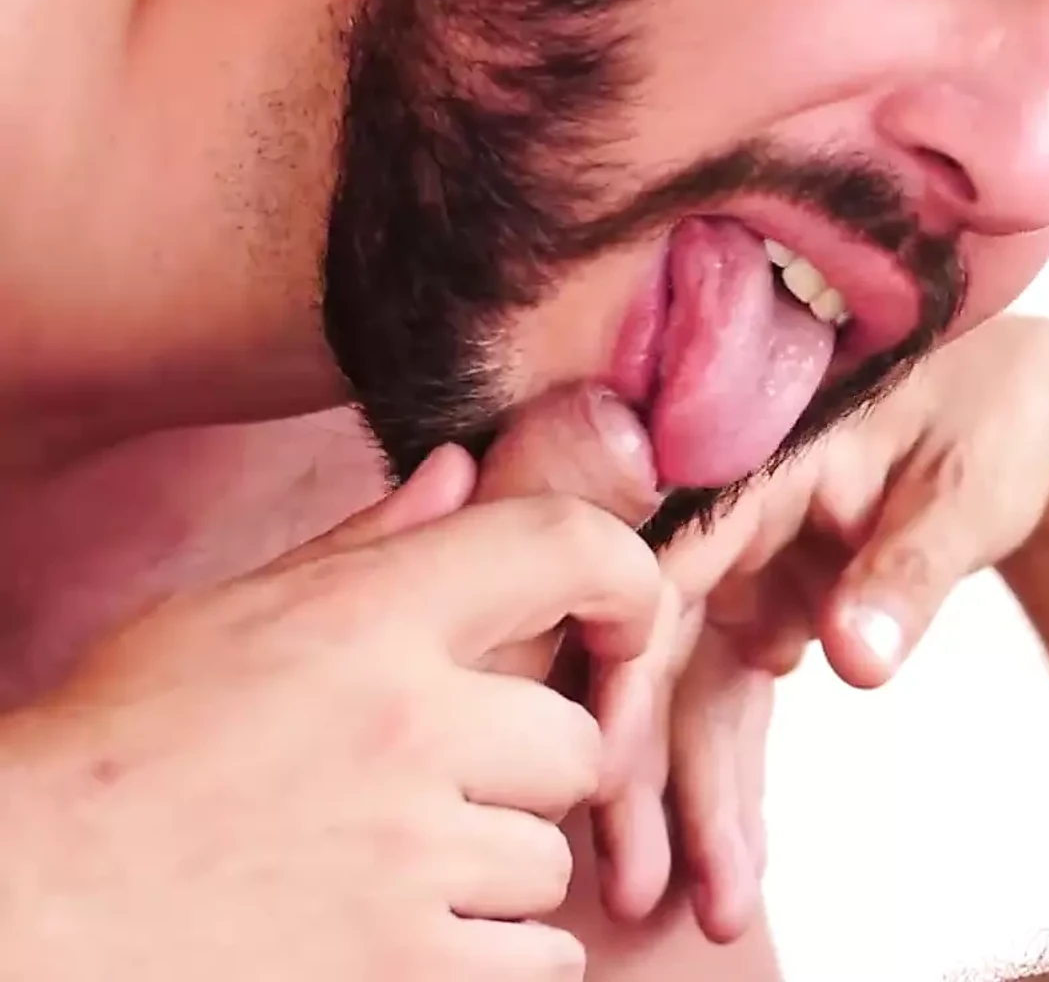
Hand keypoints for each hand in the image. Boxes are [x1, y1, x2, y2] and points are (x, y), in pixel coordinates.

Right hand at [0, 447, 664, 981]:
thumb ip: (363, 550)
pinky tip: (422, 938)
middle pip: (578, 740)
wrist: (23, 905)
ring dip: (500, 874)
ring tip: (403, 871)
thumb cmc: (111, 756)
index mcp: (364, 622)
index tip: (630, 626)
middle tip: (448, 792)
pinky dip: (498, 957)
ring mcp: (409, 859)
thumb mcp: (221, 621)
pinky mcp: (402, 969)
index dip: (629, 583)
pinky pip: (539, 958)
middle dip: (531, 773)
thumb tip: (465, 475)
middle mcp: (407, 730)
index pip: (563, 551)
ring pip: (552, 858)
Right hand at [581, 314, 1048, 937]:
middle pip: (657, 644)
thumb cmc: (997, 423)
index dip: (627, 664)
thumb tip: (855, 658)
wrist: (1029, 415)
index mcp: (757, 454)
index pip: (664, 560)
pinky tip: (730, 870)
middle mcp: (723, 508)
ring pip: (686, 694)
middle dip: (643, 771)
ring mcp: (734, 562)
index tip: (606, 766)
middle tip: (646, 884)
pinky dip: (728, 783)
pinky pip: (726, 703)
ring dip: (687, 802)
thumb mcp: (967, 492)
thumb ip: (908, 571)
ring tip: (705, 909)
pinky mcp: (755, 604)